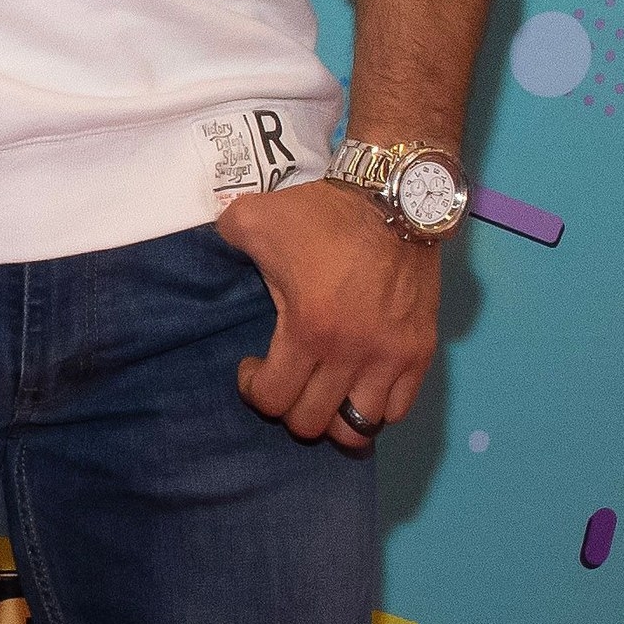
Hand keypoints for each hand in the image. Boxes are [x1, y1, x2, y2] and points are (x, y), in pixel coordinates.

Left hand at [218, 178, 438, 450]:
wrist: (394, 195)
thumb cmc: (321, 212)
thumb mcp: (254, 219)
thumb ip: (223, 242)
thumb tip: (202, 247)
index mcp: (309, 330)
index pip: (273, 400)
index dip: (254, 390)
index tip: (252, 366)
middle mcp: (353, 354)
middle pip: (313, 423)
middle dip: (290, 407)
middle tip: (286, 378)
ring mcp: (392, 357)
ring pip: (358, 428)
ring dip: (334, 416)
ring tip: (324, 391)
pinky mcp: (421, 351)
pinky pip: (398, 409)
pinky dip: (375, 407)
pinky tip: (358, 385)